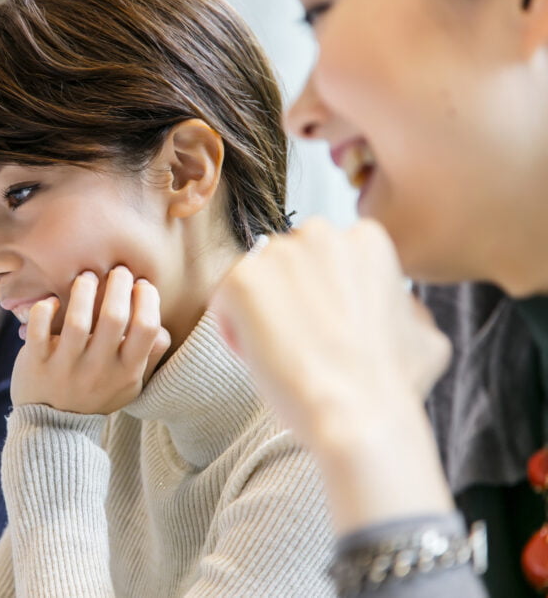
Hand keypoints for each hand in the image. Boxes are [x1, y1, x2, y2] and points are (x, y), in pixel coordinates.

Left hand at [10, 266, 170, 413]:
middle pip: (114, 317)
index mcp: (126, 372)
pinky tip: (52, 302)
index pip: (147, 328)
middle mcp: (98, 369)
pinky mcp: (36, 362)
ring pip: (77, 320)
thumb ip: (148, 357)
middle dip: (118, 284)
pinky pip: (39, 328)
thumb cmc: (96, 395)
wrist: (53, 429)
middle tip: (117, 271)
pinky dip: (44, 309)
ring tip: (87, 277)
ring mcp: (66, 366)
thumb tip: (161, 327)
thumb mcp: (129, 384)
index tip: (141, 285)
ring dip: (84, 290)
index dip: (148, 299)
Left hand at [212, 219, 449, 441]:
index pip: (325, 257)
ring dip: (260, 308)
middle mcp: (320, 234)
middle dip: (288, 294)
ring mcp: (278, 254)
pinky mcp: (242, 280)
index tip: (324, 327)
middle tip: (298, 339)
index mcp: (366, 238)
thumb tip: (399, 302)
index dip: (322, 294)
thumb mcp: (424, 334)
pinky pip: (225, 297)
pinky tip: (254, 352)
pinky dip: (232, 324)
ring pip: (257, 278)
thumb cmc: (392, 383)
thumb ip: (404, 306)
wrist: (358, 415)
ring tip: (278, 351)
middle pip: (288, 261)